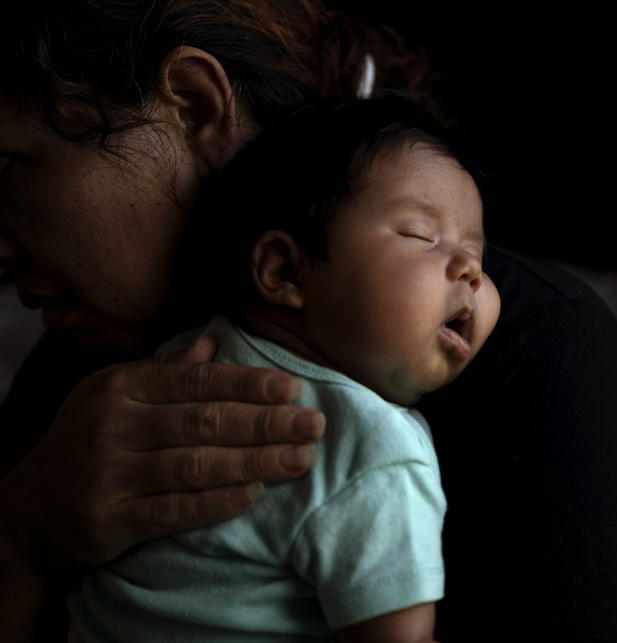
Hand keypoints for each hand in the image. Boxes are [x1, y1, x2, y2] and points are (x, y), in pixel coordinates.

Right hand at [0, 334, 324, 570]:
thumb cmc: (83, 441)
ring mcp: (110, 474)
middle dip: (265, 422)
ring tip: (299, 460)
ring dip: (254, 462)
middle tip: (313, 425)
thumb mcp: (109, 394)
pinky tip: (253, 496)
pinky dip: (215, 503)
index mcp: (121, 389)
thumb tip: (213, 340)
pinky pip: (172, 510)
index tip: (291, 388)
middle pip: (203, 422)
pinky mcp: (108, 520)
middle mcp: (114, 426)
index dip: (246, 384)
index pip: (195, 382)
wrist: (23, 510)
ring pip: (195, 465)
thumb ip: (162, 371)